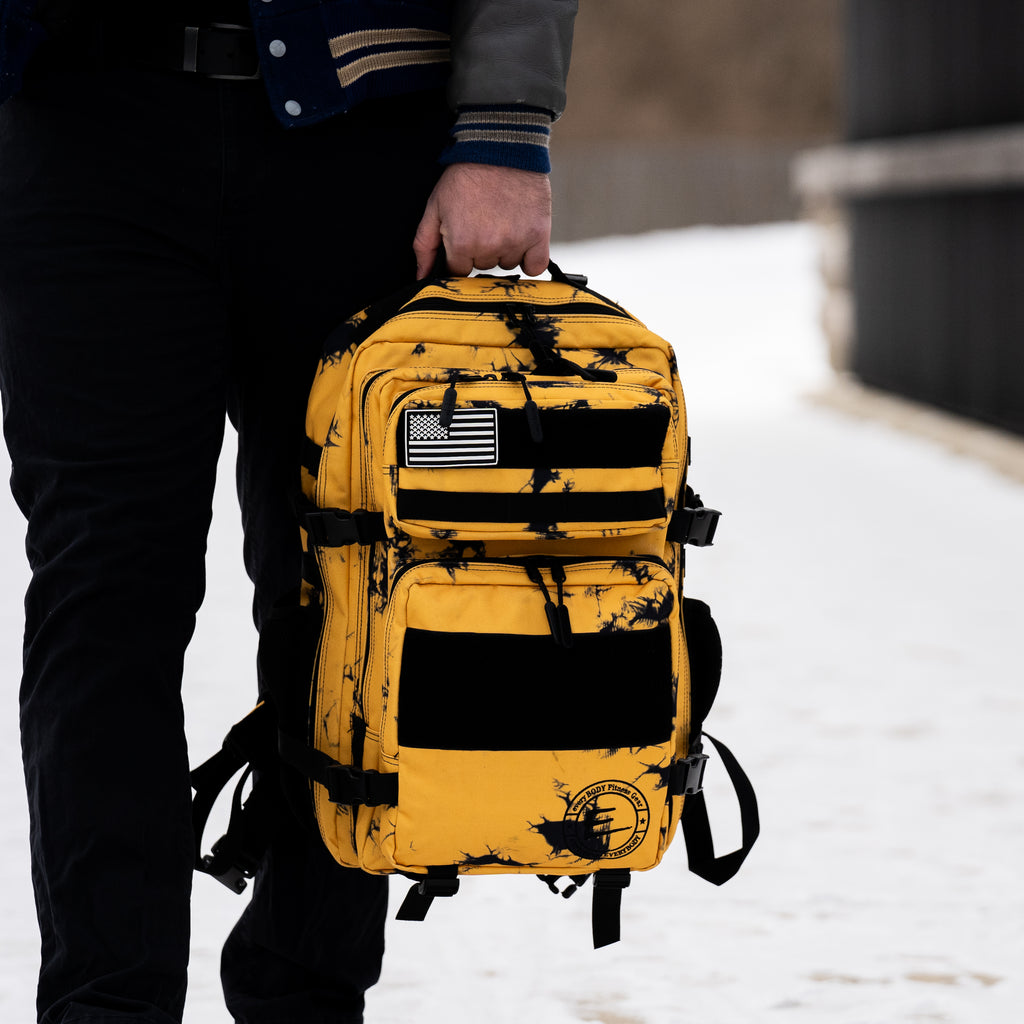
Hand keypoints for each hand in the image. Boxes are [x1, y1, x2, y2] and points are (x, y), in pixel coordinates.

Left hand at [413, 163, 551, 279]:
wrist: (500, 148)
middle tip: (484, 220)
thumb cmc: (466, 175)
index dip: (460, 254)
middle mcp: (488, 247)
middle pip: (483, 267)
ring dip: (505, 250)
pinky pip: (535, 266)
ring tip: (503, 219)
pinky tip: (522, 239)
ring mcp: (515, 243)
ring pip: (507, 264)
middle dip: (481, 249)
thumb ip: (425, 246)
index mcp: (461, 243)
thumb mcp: (435, 206)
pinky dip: (530, 259)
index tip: (465, 235)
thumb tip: (421, 277)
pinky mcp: (538, 236)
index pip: (458, 271)